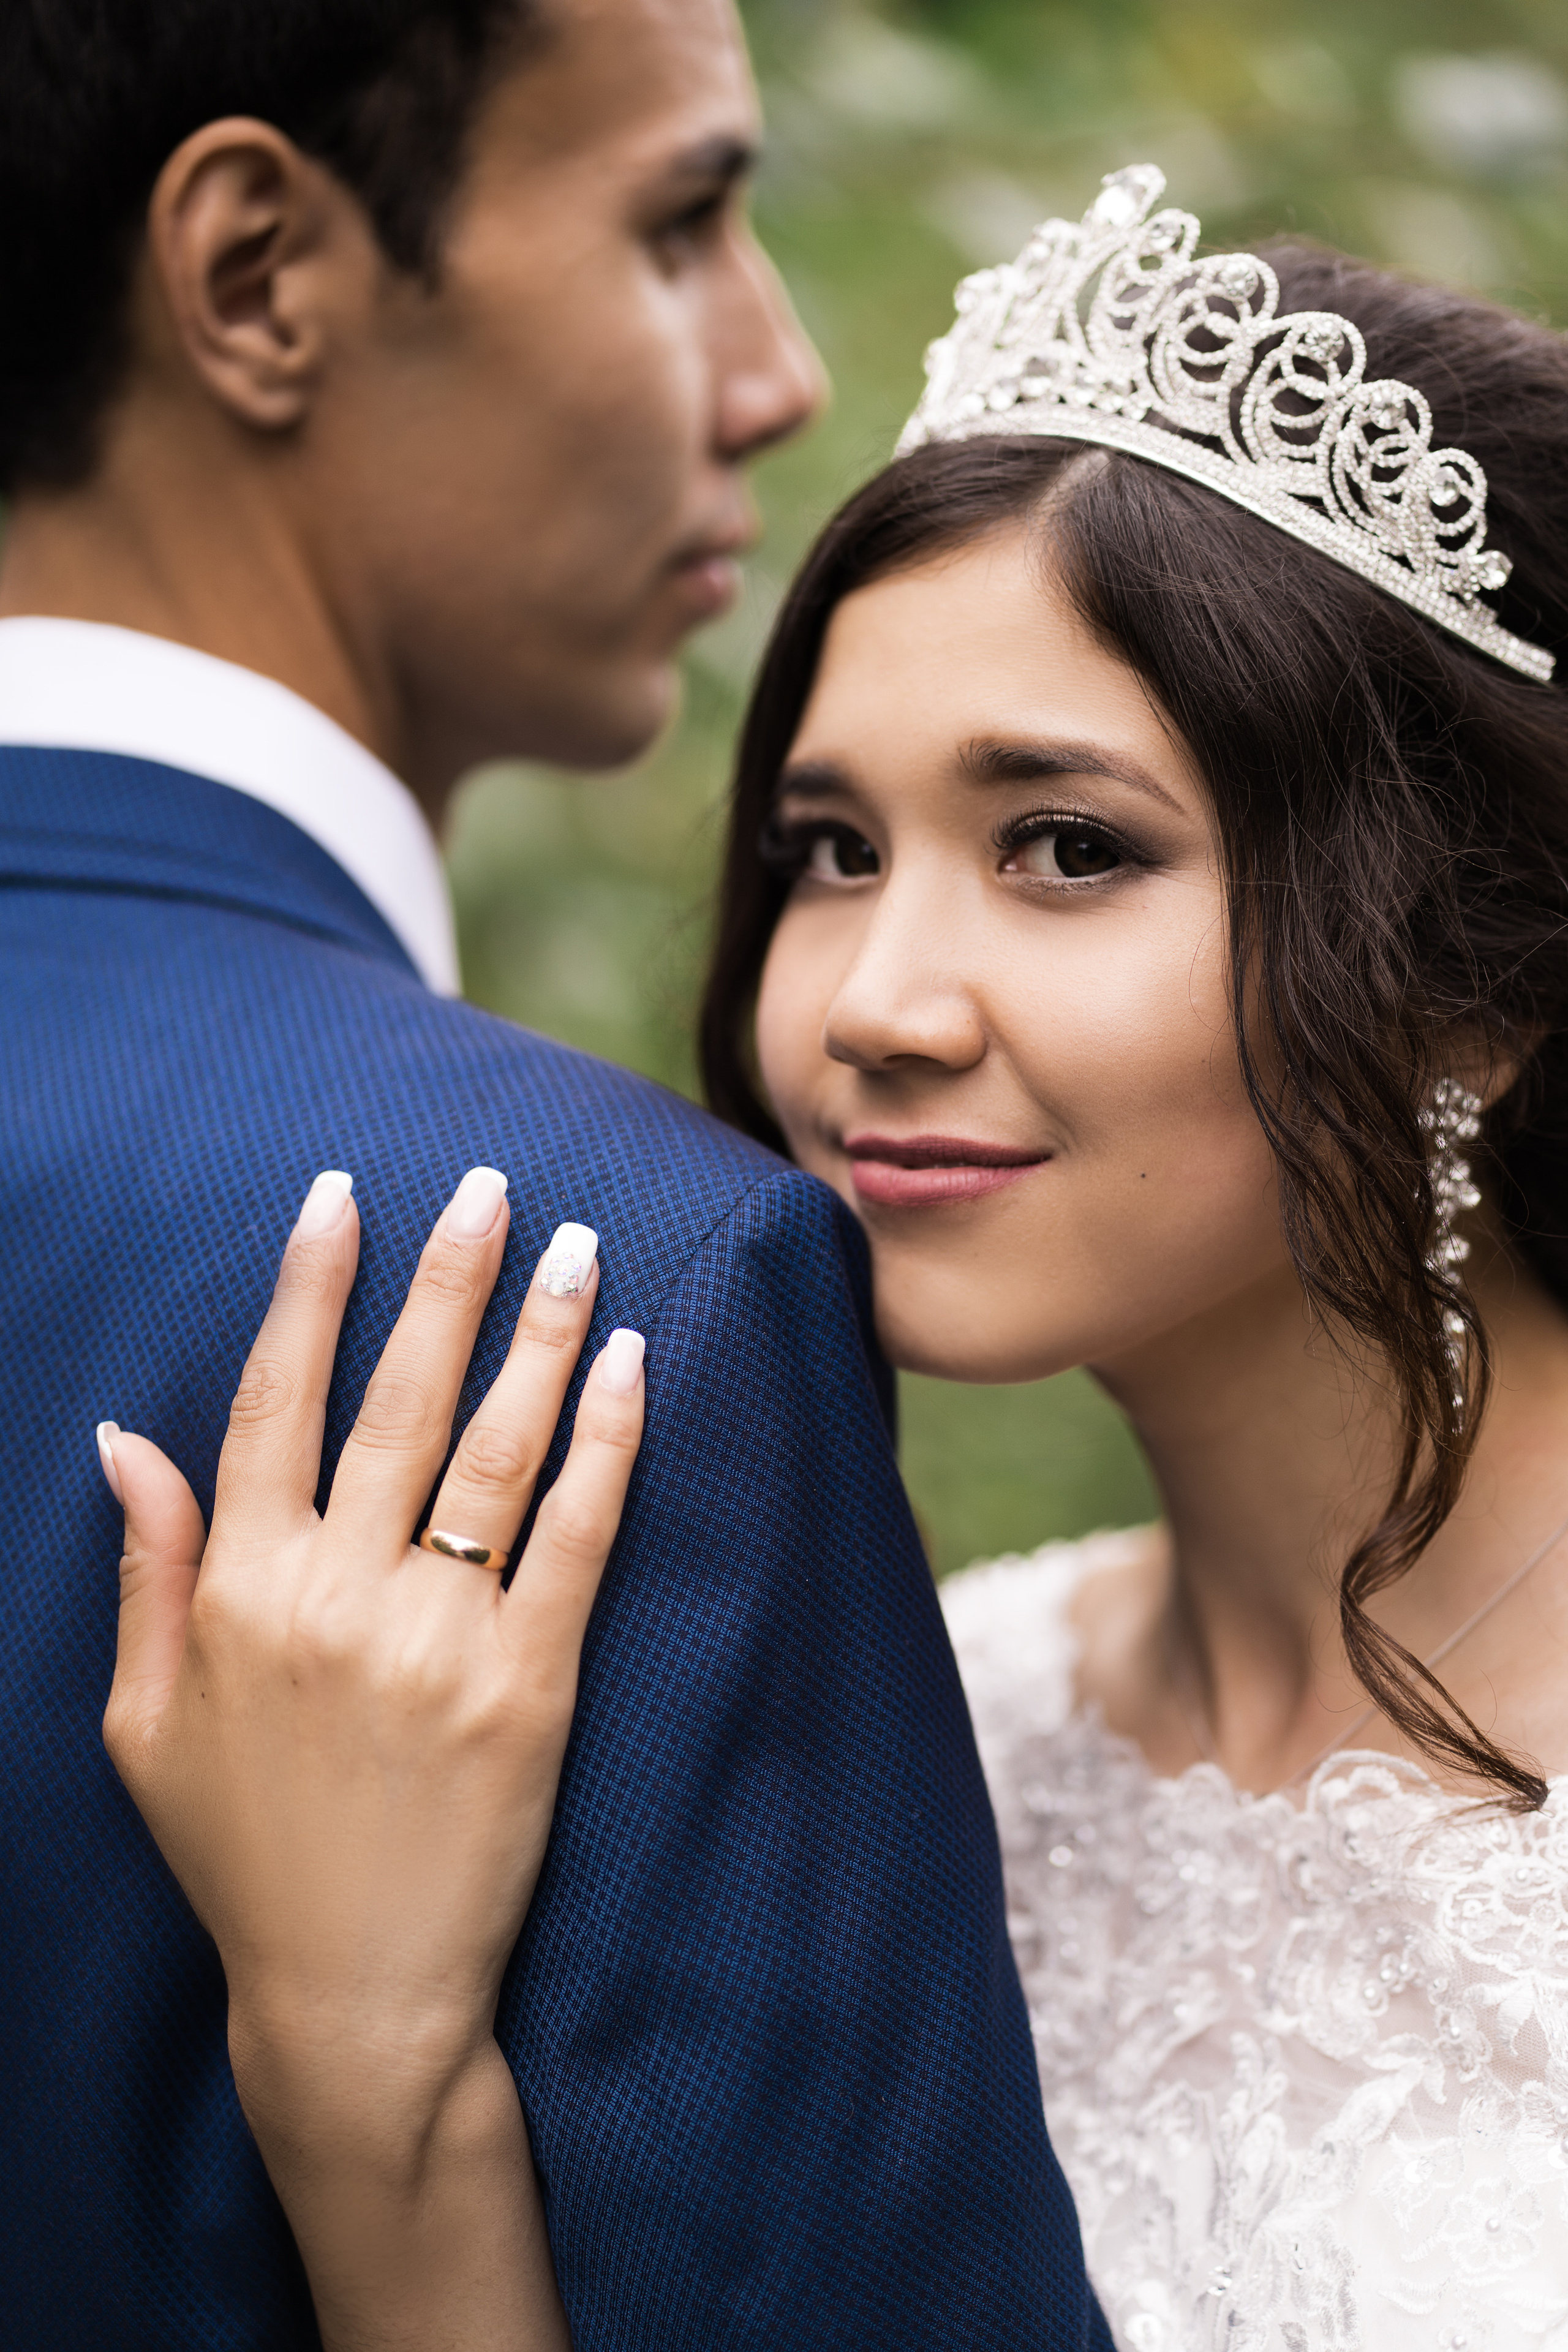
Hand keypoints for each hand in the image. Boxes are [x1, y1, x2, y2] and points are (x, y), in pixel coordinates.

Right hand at [99, 1166, 645, 2350]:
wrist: (353, 1994)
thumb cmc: (244, 1856)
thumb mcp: (145, 1722)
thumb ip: (149, 1571)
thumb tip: (123, 1439)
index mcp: (245, 1592)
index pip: (276, 1401)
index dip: (309, 1289)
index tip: (341, 1196)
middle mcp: (339, 1596)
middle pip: (399, 1399)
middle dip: (443, 1277)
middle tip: (488, 1182)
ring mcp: (441, 1638)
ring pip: (495, 1448)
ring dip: (536, 1332)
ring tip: (575, 1241)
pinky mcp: (532, 1685)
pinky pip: (575, 1534)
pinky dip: (607, 1442)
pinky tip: (632, 1362)